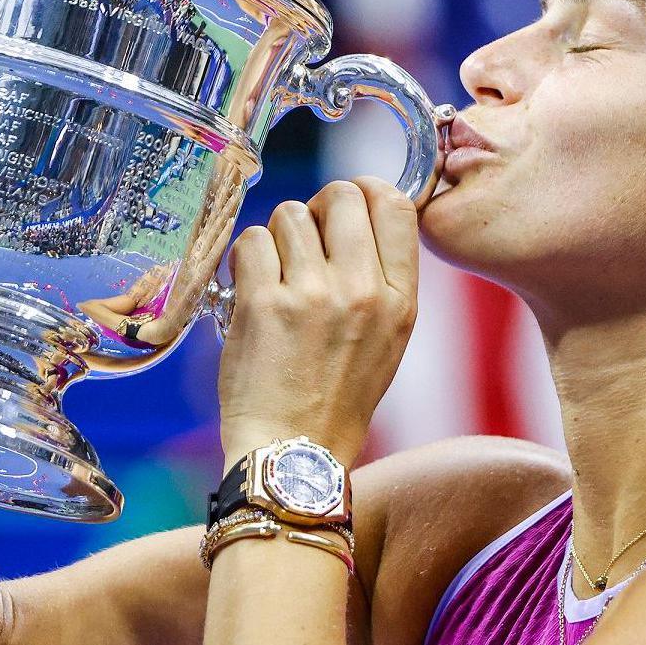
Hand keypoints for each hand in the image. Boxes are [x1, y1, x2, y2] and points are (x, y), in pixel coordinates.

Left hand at [217, 176, 419, 469]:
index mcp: (400, 300)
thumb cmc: (336, 400)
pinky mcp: (264, 303)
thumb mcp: (388, 341)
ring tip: (276, 278)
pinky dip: (245, 258)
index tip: (345, 207)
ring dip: (277, 238)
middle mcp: (362, 290)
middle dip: (316, 208)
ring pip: (289, 214)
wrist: (294, 454)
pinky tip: (250, 289)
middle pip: (341, 195)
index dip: (364, 192)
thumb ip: (380, 279)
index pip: (395, 204)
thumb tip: (358, 216)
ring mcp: (313, 295)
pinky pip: (252, 241)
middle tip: (303, 242)